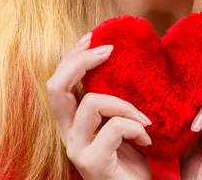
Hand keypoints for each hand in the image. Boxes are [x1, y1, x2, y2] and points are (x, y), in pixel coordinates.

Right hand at [46, 32, 152, 179]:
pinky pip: (115, 127)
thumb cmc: (130, 163)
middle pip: (55, 86)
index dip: (71, 57)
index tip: (92, 37)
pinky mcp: (93, 163)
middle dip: (80, 61)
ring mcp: (77, 149)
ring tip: (144, 119)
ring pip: (91, 103)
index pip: (57, 82)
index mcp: (71, 122)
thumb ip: (110, 102)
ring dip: (124, 104)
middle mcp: (67, 134)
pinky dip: (136, 127)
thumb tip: (119, 62)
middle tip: (108, 51)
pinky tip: (147, 140)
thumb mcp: (118, 125)